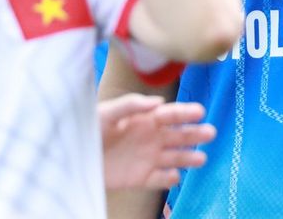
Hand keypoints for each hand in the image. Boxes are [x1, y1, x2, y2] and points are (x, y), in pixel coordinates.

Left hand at [99, 95, 216, 190]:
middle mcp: (151, 138)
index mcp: (146, 119)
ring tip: (202, 159)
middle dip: (195, 134)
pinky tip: (175, 177)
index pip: (171, 114)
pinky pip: (159, 179)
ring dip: (188, 157)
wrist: (72, 155)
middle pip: (179, 135)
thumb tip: (158, 102)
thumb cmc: (89, 128)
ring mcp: (147, 158)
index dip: (185, 112)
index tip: (199, 111)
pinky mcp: (140, 177)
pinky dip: (168, 179)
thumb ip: (131, 105)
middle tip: (210, 132)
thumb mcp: (106, 112)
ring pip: (174, 158)